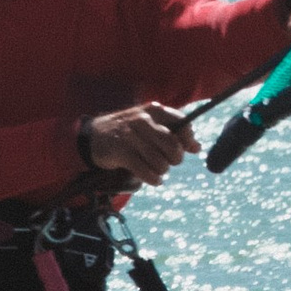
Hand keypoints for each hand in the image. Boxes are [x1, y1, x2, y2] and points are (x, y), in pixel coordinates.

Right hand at [82, 102, 196, 186]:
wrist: (93, 136)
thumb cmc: (129, 132)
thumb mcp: (150, 125)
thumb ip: (173, 133)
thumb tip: (197, 147)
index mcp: (154, 110)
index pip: (182, 123)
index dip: (188, 139)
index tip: (188, 149)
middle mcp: (143, 120)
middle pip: (172, 145)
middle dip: (176, 158)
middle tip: (170, 162)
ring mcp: (131, 136)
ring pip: (160, 160)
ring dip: (162, 170)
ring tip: (158, 170)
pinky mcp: (121, 152)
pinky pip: (145, 170)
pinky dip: (153, 178)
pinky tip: (154, 179)